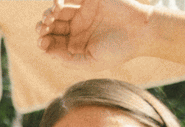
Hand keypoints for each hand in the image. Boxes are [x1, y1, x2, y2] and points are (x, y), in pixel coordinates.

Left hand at [36, 0, 152, 68]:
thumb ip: (68, 60)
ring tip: (51, 16)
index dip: (43, 42)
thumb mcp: (91, 62)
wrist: (141, 32)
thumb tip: (47, 52)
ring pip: (57, 11)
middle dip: (43, 27)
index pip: (52, 43)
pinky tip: (57, 5)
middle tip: (44, 28)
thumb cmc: (118, 50)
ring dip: (48, 13)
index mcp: (76, 45)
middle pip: (51, 26)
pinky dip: (59, 0)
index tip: (42, 43)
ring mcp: (82, 12)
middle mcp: (77, 28)